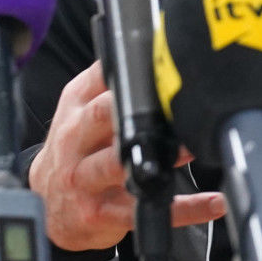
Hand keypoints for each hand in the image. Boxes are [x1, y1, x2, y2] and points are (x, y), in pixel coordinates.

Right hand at [28, 62, 226, 250]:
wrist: (48, 202)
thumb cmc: (76, 147)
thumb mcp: (81, 106)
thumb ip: (110, 80)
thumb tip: (157, 47)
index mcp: (76, 104)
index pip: (101, 77)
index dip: (130, 70)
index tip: (164, 65)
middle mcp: (74, 139)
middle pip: (103, 116)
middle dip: (137, 110)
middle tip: (176, 106)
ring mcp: (82, 178)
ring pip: (117, 164)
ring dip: (159, 157)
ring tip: (192, 148)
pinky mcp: (98, 213)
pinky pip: (145, 209)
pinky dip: (184, 209)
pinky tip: (213, 202)